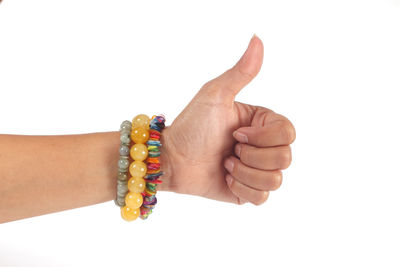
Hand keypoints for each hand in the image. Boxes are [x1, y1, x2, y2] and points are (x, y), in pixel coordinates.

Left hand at [160, 35, 295, 204]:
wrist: (173, 159)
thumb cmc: (192, 125)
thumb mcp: (216, 95)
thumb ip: (241, 71)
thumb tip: (257, 39)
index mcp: (262, 123)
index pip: (288, 133)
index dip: (263, 137)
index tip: (237, 133)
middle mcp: (264, 146)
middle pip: (285, 158)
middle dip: (251, 156)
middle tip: (229, 149)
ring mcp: (257, 170)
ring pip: (276, 180)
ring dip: (245, 172)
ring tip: (225, 164)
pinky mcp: (249, 192)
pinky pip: (263, 198)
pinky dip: (241, 189)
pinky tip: (226, 178)